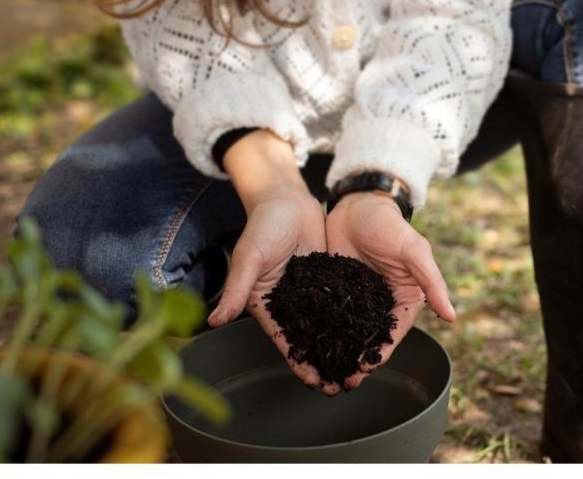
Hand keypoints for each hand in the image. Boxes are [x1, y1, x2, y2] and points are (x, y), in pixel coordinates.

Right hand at [206, 130, 334, 393]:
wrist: (286, 197)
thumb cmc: (262, 224)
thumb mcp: (249, 256)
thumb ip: (236, 288)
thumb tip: (213, 320)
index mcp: (266, 303)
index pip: (284, 339)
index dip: (298, 361)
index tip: (314, 382)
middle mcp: (289, 302)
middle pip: (307, 338)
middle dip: (323, 361)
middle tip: (342, 384)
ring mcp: (310, 292)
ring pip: (326, 325)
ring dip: (340, 345)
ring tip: (358, 367)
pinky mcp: (327, 278)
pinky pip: (340, 303)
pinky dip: (352, 319)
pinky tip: (368, 333)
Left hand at [325, 191, 455, 392]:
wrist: (358, 202)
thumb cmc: (390, 225)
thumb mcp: (413, 251)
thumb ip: (431, 282)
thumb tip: (452, 317)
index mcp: (405, 299)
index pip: (392, 334)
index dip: (379, 355)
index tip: (363, 372)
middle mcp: (382, 304)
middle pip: (369, 339)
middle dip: (355, 362)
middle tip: (339, 383)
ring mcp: (358, 299)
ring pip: (348, 332)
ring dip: (337, 352)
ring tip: (321, 373)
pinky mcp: (337, 290)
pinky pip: (329, 315)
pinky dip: (320, 331)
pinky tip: (307, 346)